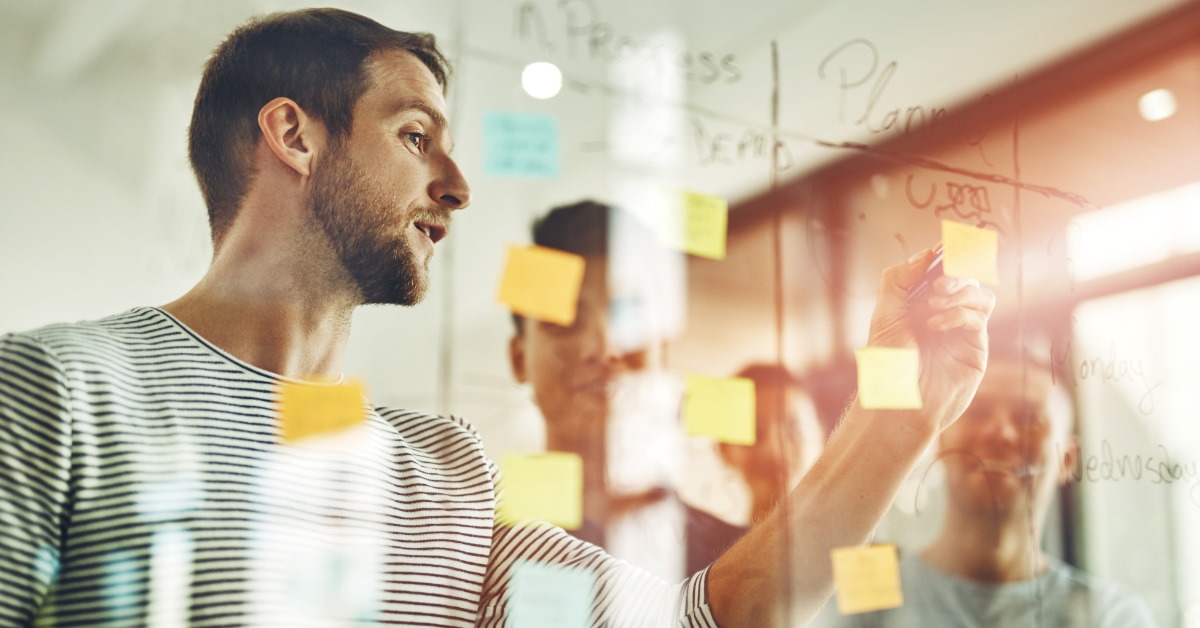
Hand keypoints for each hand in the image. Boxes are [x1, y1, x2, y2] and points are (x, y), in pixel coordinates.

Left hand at [866, 248, 994, 431]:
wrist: (900, 400)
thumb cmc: (889, 362)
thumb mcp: (885, 314)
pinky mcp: (976, 345)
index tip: (943, 249)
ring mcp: (962, 328)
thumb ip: (899, 280)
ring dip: (959, 292)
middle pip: (965, 276)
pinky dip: (960, 313)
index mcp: (920, 301)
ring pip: (979, 293)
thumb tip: (926, 253)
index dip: (946, 255)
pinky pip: (980, 316)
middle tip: (939, 283)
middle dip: (955, 272)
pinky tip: (937, 324)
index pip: (940, 268)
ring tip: (934, 305)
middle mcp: (944, 311)